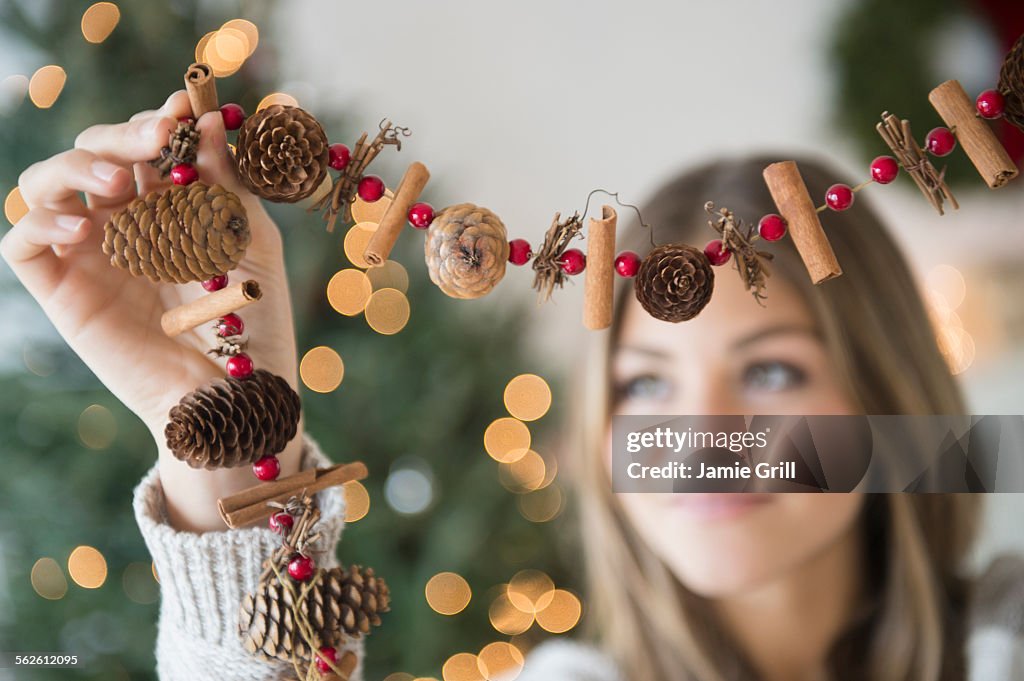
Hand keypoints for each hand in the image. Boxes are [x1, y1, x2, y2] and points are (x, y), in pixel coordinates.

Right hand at [1, 91, 303, 530]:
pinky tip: (82, 229)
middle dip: (120, 135)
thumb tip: (207, 118)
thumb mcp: (250, 243)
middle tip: (154, 139)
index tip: (183, 106)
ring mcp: (89, 253)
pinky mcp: (63, 291)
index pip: (149, 144)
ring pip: (46, 182)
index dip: (160, 119)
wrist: (234, 393)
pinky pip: (22, 243)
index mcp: (171, 202)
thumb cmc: (254, 320)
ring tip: (117, 186)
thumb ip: (226, 184)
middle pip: (94, 152)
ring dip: (75, 168)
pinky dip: (40, 222)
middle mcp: (124, 220)